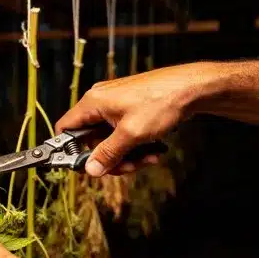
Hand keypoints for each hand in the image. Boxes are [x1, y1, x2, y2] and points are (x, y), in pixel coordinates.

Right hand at [56, 64, 204, 176]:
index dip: (70, 150)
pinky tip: (153, 149)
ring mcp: (115, 105)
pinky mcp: (129, 109)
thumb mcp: (132, 134)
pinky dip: (135, 145)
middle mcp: (100, 102)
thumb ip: (108, 154)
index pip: (65, 128)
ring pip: (110, 140)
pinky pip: (123, 133)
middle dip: (110, 157)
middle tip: (128, 166)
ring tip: (148, 157)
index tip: (83, 165)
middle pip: (91, 140)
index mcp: (93, 103)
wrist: (192, 88)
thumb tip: (90, 169)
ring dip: (127, 154)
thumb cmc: (161, 102)